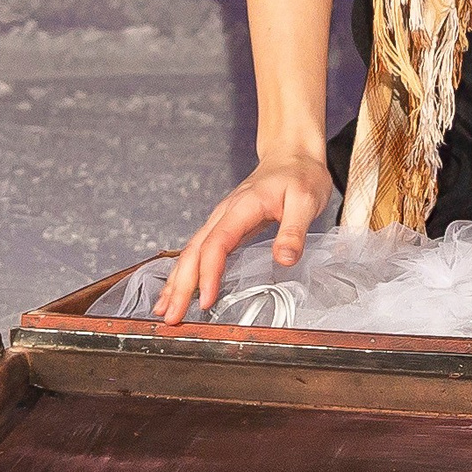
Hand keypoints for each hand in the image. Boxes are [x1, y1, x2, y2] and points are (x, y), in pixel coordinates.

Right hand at [154, 151, 335, 325]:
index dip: (209, 273)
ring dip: (176, 281)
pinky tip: (178, 289)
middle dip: (180, 285)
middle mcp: (224, 214)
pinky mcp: (224, 226)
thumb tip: (283, 259)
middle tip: (172, 317)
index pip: (217, 244)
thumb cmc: (300, 175)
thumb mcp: (307, 201)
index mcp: (242, 207)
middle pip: (194, 251)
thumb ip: (294, 231)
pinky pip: (199, 251)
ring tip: (164, 310)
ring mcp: (221, 220)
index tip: (206, 300)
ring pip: (191, 252)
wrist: (292, 155)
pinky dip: (185, 272)